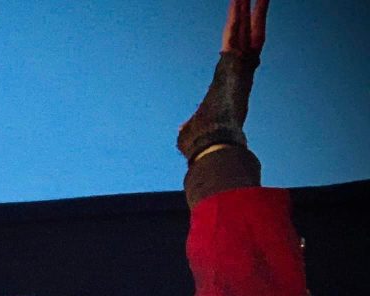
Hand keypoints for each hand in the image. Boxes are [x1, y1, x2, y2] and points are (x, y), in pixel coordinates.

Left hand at [177, 0, 268, 161]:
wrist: (212, 146)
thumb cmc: (201, 144)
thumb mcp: (190, 129)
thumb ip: (189, 123)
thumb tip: (182, 129)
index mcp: (230, 85)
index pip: (236, 55)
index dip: (238, 39)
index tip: (240, 24)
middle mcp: (240, 74)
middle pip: (246, 38)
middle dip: (248, 17)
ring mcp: (241, 69)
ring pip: (247, 32)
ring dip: (249, 10)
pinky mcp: (236, 65)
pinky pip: (237, 34)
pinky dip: (241, 15)